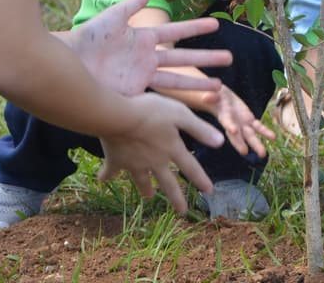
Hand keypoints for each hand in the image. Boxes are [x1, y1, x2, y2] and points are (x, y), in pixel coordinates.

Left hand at [68, 0, 233, 95]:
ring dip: (198, 82)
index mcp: (144, 39)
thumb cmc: (87, 38)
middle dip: (206, 58)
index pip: (176, 31)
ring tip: (220, 86)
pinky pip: (161, 97)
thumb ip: (133, 4)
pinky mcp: (136, 94)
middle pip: (184, 58)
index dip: (195, 27)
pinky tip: (193, 104)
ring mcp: (143, 77)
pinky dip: (178, 101)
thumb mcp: (113, 18)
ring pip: (178, 80)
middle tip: (230, 59)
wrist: (68, 63)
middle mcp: (147, 59)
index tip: (217, 23)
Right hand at [97, 92, 223, 211]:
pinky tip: (102, 180)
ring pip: (142, 181)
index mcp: (171, 149)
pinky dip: (107, 175)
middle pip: (168, 184)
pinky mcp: (116, 160)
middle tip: (182, 213)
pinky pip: (111, 172)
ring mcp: (134, 163)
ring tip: (148, 197)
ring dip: (146, 189)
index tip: (209, 191)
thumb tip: (221, 143)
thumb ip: (199, 129)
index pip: (190, 167)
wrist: (118, 116)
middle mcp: (154, 161)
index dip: (201, 179)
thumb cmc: (151, 111)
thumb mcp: (181, 114)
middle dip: (176, 199)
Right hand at [207, 84, 275, 158]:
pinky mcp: (249, 120)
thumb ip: (211, 97)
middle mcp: (232, 124)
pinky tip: (273, 138)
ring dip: (256, 144)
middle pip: (237, 135)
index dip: (230, 125)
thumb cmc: (215, 96)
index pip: (226, 122)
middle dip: (241, 143)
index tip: (233, 130)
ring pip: (250, 135)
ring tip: (263, 154)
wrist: (221, 98)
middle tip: (244, 152)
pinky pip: (258, 127)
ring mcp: (241, 124)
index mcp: (223, 117)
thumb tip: (206, 97)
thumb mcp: (212, 95)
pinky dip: (265, 132)